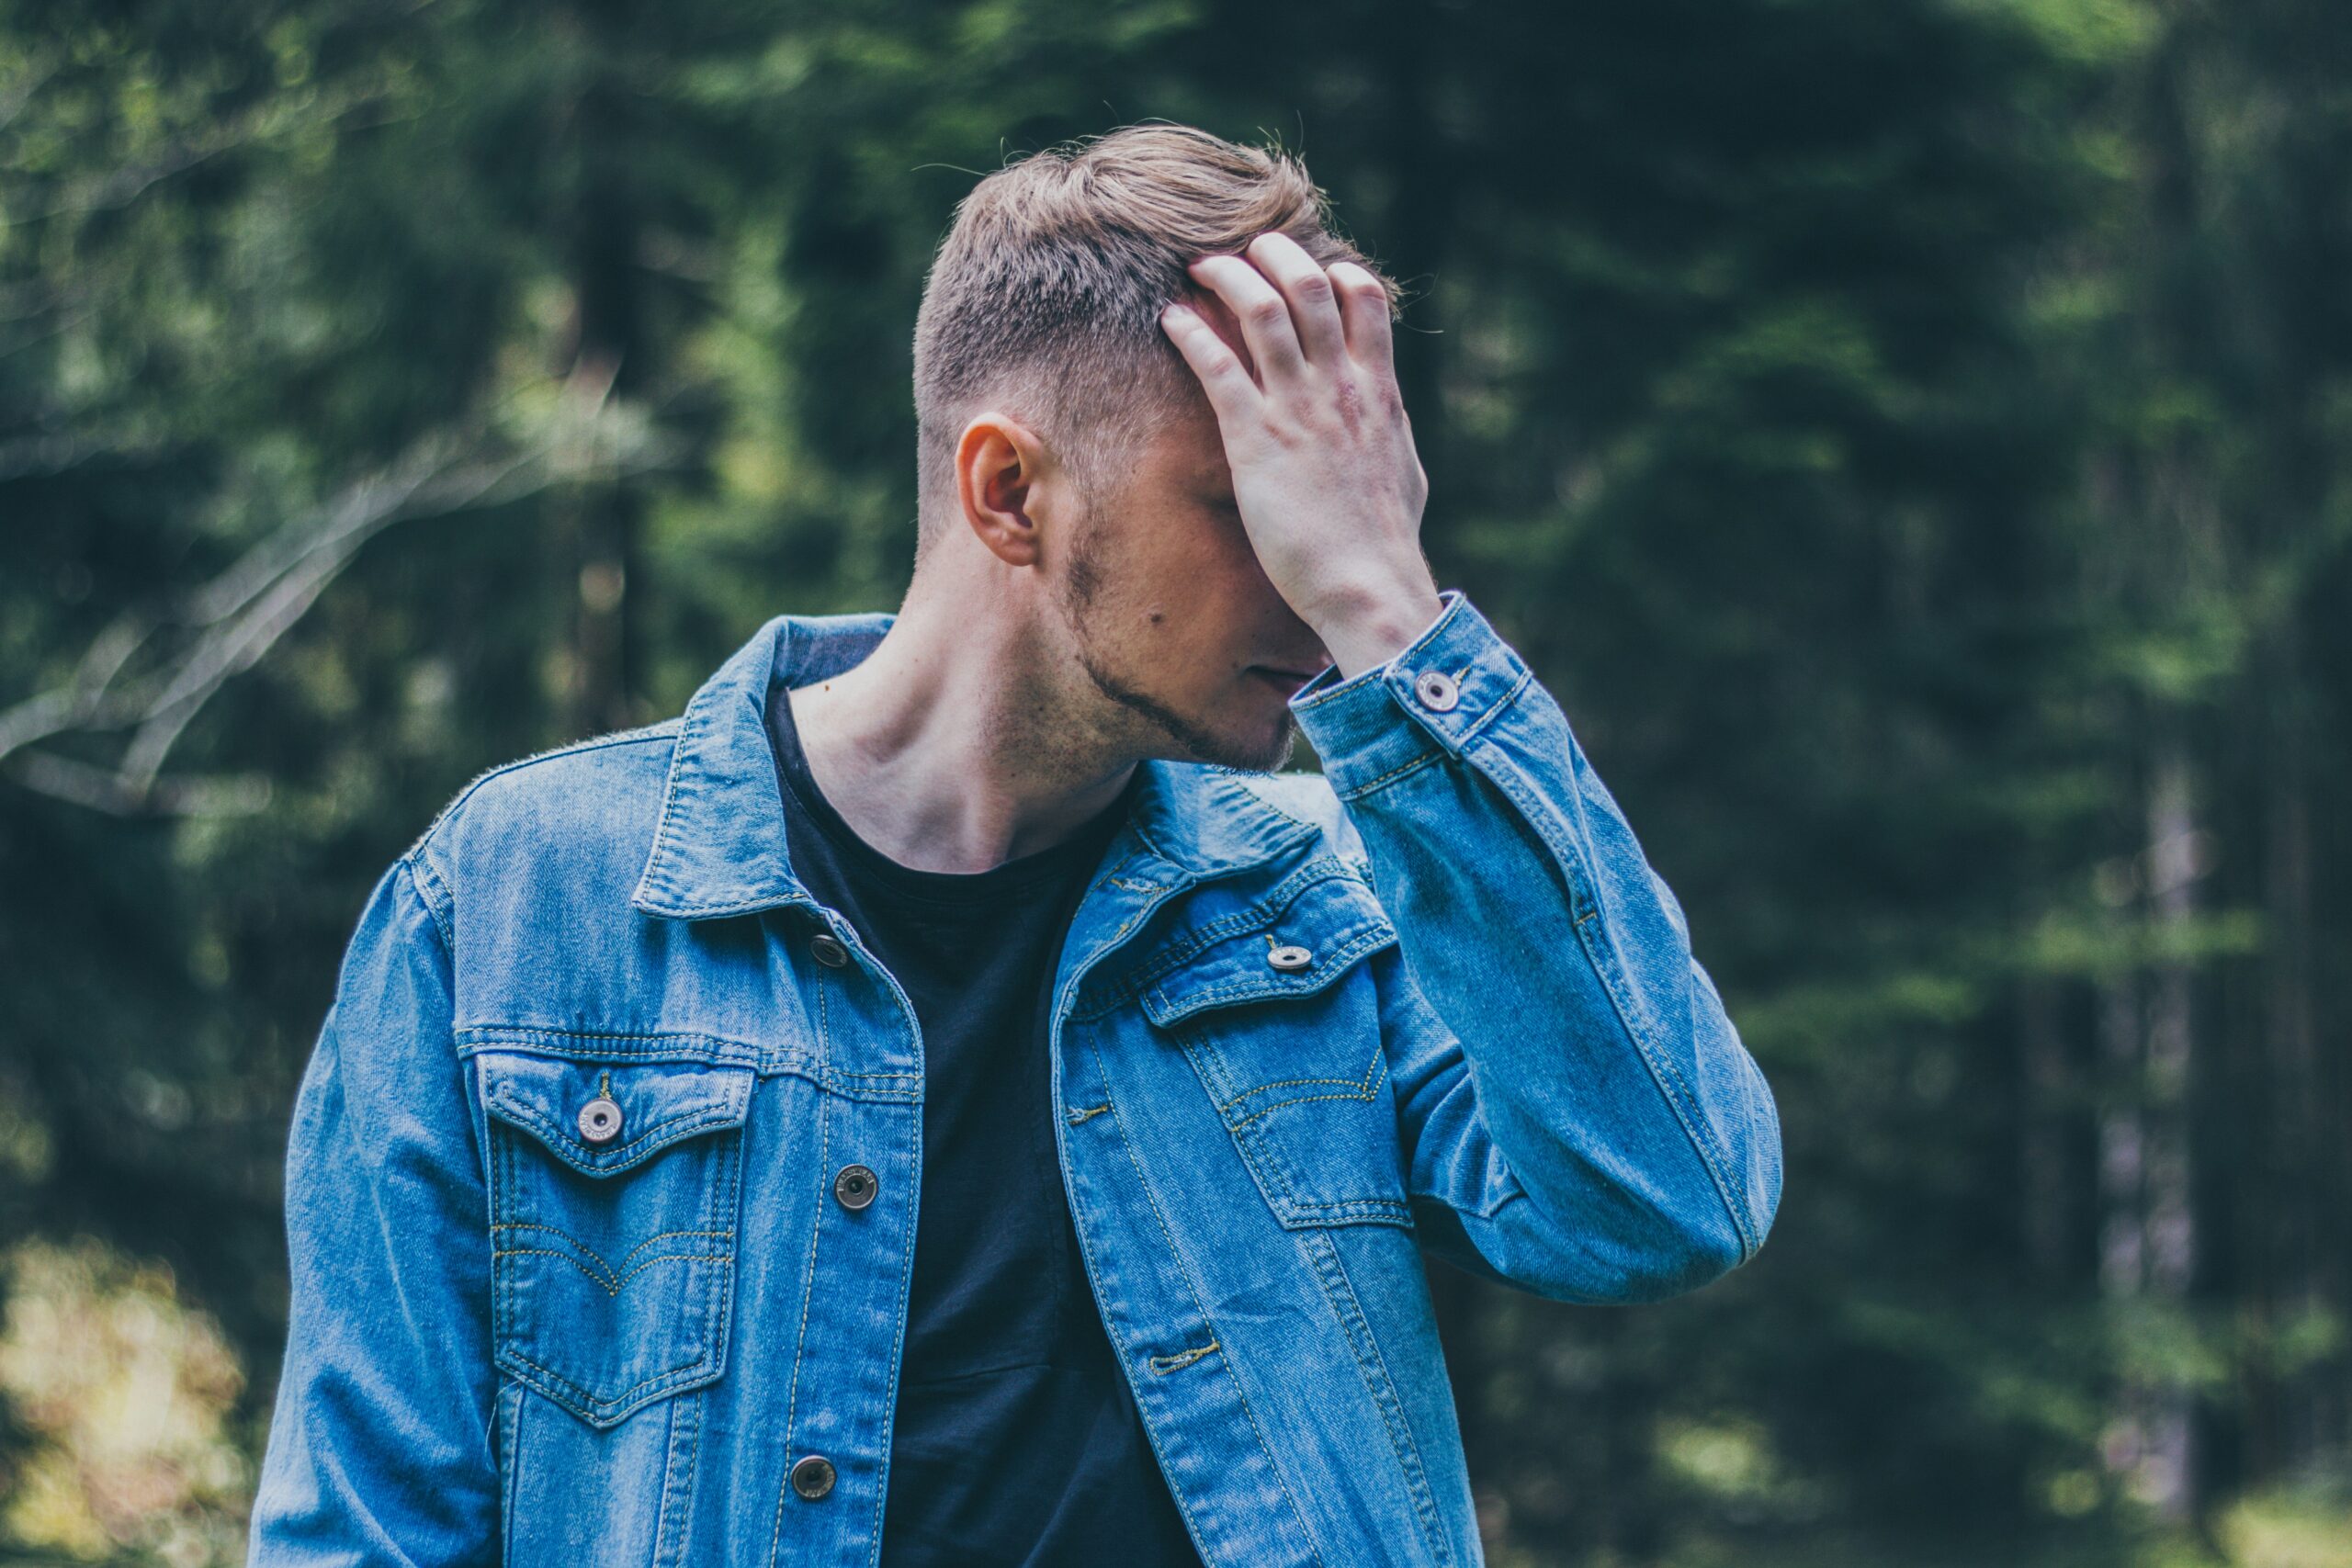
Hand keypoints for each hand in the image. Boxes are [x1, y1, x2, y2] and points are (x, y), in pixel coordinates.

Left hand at [1160, 231, 1443, 678]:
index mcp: (1379, 391)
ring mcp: (1299, 409)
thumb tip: (1387, 424)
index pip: (1364, 297)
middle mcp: (1341, 387)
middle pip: (1309, 285)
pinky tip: (1170, 319)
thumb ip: (1389, 433)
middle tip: (1244, 250)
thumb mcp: (1404, 471)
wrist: (1369, 586)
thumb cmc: (1385, 543)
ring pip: (1262, 309)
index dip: (1332, 269)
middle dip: (1273, 254)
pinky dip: (1191, 333)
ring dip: (1227, 277)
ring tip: (1200, 267)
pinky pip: (1219, 366)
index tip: (1307, 268)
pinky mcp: (1257, 440)